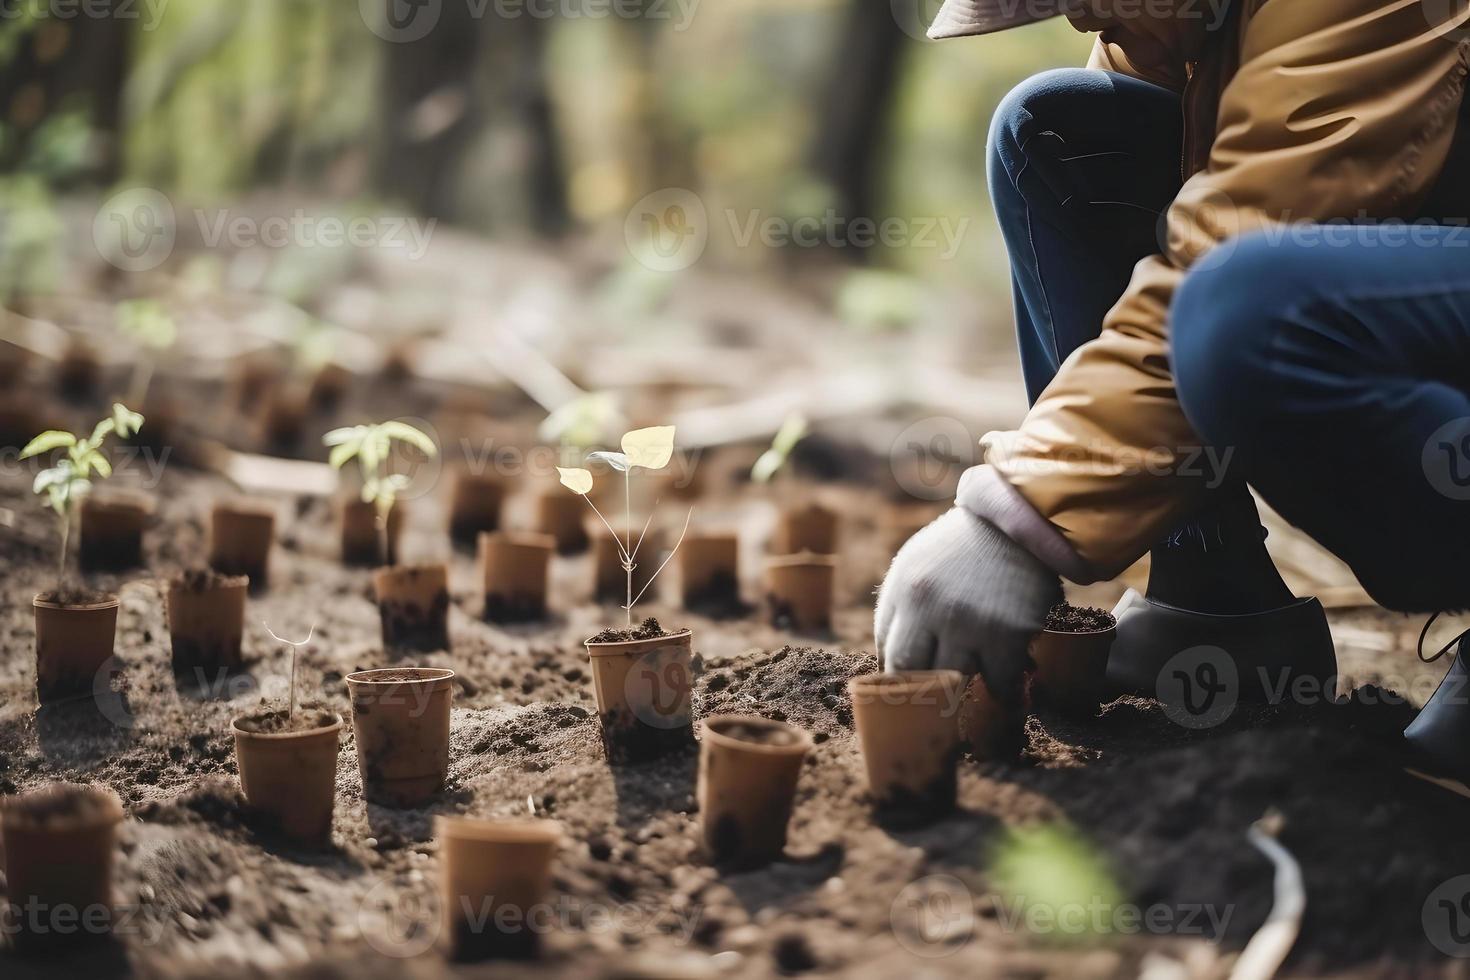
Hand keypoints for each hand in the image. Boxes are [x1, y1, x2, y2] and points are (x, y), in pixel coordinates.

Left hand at [874, 508, 1060, 702]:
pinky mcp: (1008, 630)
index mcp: (906, 591)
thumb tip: (888, 666)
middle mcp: (932, 607)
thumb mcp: (914, 565)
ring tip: (974, 682)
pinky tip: (1005, 694)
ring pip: (958, 680)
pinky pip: (1000, 681)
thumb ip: (897, 610)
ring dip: (966, 683)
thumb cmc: (961, 549)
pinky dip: (1003, 692)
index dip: (899, 680)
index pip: (891, 657)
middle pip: (917, 675)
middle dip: (925, 691)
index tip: (909, 693)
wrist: (1019, 521)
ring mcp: (970, 621)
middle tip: (936, 702)